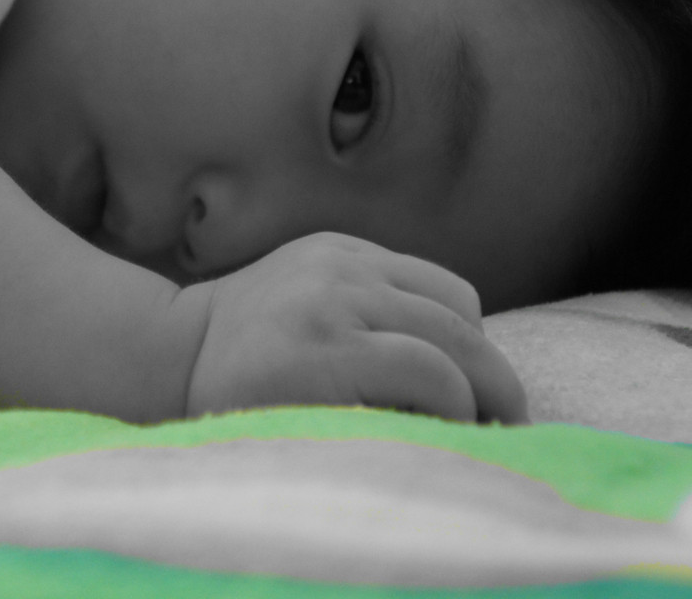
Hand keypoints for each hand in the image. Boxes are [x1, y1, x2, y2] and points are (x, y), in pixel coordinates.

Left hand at [182, 232, 527, 422]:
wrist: (181, 347)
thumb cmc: (239, 413)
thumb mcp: (298, 439)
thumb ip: (376, 436)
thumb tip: (457, 445)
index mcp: (316, 352)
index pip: (434, 374)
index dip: (464, 416)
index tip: (470, 447)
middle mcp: (331, 294)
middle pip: (457, 332)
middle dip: (496, 384)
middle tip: (509, 424)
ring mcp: (337, 259)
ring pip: (455, 296)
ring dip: (474, 344)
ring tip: (469, 385)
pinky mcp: (338, 244)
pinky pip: (423, 274)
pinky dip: (440, 312)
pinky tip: (428, 346)